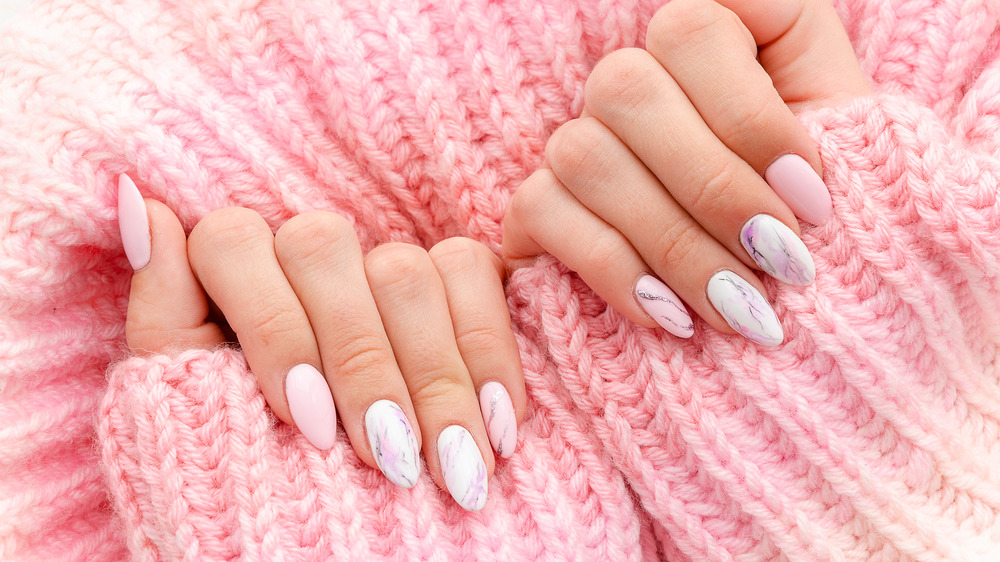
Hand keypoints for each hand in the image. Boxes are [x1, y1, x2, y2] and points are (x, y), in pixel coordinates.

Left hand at [117, 174, 525, 510]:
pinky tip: (500, 427)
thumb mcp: (193, 405)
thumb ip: (166, 313)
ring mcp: (378, 270)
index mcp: (232, 276)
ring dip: (432, 373)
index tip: (307, 426)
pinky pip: (472, 273)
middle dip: (360, 359)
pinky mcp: (451, 284)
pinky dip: (488, 352)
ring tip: (453, 467)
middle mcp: (303, 260)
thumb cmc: (252, 471)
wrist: (327, 529)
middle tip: (390, 458)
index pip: (235, 241)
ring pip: (404, 266)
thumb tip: (142, 203)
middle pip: (323, 247)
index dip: (274, 327)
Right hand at [503, 0, 871, 344]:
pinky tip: (672, 318)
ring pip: (586, 155)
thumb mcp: (848, 152)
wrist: (774, 299)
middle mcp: (625, 83)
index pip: (693, 33)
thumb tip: (801, 129)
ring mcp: (571, 142)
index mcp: (703, 47)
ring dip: (672, 241)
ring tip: (739, 308)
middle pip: (628, 89)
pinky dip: (614, 270)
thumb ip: (838, 106)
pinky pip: (544, 214)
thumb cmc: (812, 219)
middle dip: (715, 188)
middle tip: (782, 262)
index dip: (752, 118)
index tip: (813, 201)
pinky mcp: (534, 207)